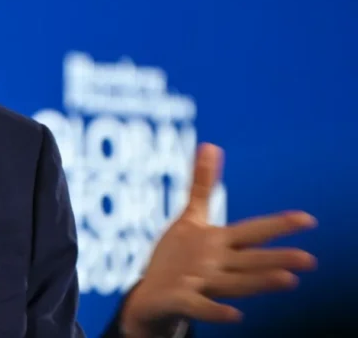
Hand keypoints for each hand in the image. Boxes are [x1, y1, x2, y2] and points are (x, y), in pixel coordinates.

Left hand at [121, 143, 316, 337]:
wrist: (152, 295)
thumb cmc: (179, 258)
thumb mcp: (190, 217)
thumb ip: (202, 184)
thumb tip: (210, 145)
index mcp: (220, 243)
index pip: (252, 231)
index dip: (277, 225)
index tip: (307, 219)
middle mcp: (217, 265)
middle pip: (250, 260)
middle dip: (278, 258)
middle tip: (308, 259)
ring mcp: (202, 283)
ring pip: (234, 283)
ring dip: (260, 281)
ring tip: (288, 280)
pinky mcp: (182, 300)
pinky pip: (201, 307)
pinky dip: (216, 311)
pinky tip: (234, 316)